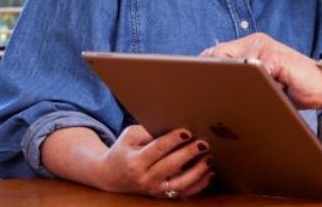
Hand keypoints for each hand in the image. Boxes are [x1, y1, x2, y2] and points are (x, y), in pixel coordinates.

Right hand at [95, 126, 214, 198]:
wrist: (112, 177)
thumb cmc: (124, 151)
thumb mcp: (130, 136)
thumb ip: (148, 131)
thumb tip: (173, 126)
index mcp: (135, 161)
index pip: (157, 149)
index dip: (173, 140)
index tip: (187, 131)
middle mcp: (145, 178)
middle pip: (171, 166)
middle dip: (189, 154)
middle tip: (204, 143)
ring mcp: (154, 189)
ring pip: (180, 184)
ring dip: (198, 172)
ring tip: (209, 158)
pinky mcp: (162, 195)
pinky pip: (183, 193)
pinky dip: (198, 185)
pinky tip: (209, 173)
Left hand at [202, 33, 321, 109]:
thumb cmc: (294, 88)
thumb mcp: (265, 83)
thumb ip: (245, 79)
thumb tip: (216, 89)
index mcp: (251, 45)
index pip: (218, 52)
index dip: (205, 67)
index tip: (192, 83)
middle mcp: (256, 41)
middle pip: (220, 55)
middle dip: (212, 74)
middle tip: (203, 91)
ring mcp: (265, 47)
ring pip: (234, 65)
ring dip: (233, 83)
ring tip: (231, 94)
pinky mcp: (274, 57)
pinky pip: (253, 72)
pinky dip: (253, 86)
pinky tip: (258, 94)